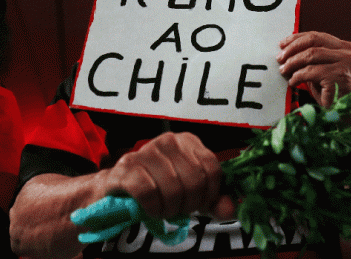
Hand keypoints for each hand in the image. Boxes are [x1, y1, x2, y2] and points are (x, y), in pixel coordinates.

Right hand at [101, 132, 233, 220]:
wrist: (119, 191)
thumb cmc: (159, 189)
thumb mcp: (191, 195)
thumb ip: (214, 202)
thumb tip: (231, 209)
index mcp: (188, 141)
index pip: (212, 169)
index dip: (209, 194)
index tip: (198, 205)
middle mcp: (168, 141)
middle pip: (194, 180)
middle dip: (188, 204)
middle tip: (177, 209)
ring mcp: (146, 151)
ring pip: (173, 187)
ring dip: (169, 209)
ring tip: (163, 209)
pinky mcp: (126, 166)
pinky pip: (148, 191)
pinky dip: (152, 207)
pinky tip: (149, 208)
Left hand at [277, 31, 350, 106]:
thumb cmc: (336, 93)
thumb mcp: (325, 70)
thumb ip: (313, 59)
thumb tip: (288, 53)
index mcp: (346, 48)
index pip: (317, 36)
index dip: (297, 38)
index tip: (282, 44)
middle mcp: (348, 53)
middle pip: (313, 42)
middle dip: (292, 49)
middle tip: (280, 58)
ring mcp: (345, 63)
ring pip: (311, 54)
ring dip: (293, 62)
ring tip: (283, 70)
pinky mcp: (338, 76)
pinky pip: (311, 72)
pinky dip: (298, 76)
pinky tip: (293, 82)